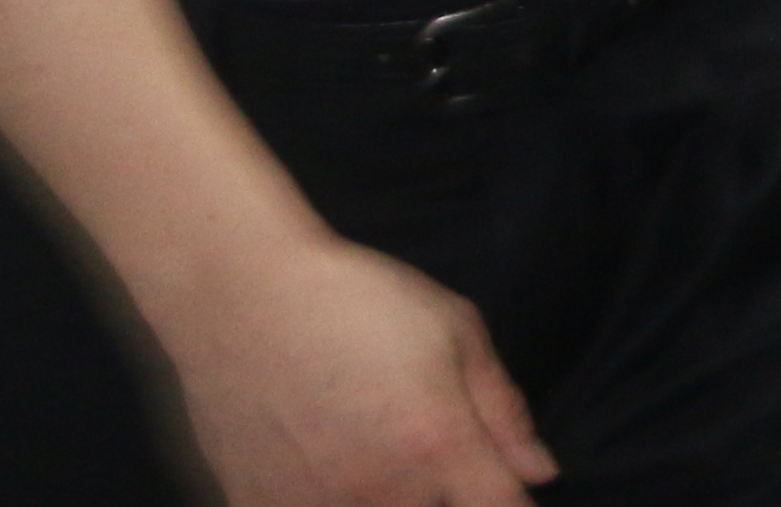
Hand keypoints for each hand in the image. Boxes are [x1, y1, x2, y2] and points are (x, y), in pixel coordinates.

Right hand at [153, 230, 555, 505]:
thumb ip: (504, 411)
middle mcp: (382, 491)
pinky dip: (327, 499)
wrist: (241, 296)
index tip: (501, 490)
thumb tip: (538, 475)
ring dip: (388, 499)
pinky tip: (323, 464)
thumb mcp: (455, 330)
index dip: (512, 504)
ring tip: (365, 447)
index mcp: (437, 444)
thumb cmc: (355, 300)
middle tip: (420, 446)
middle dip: (445, 495)